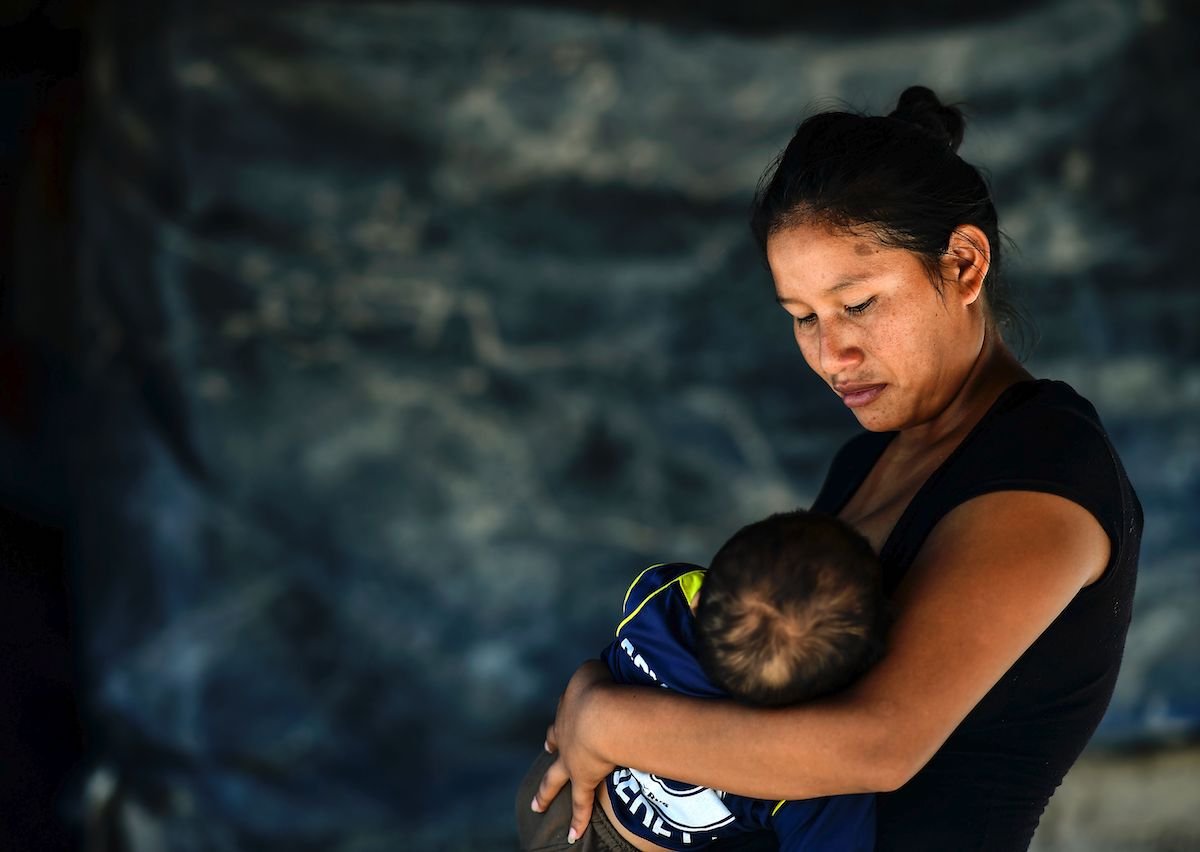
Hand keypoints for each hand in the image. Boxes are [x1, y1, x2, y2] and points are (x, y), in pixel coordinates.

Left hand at [531, 660, 614, 841]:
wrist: (600, 715)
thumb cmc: (600, 687)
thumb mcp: (595, 669)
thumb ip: (596, 672)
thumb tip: (603, 672)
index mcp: (569, 706)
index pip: (566, 709)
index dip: (568, 710)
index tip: (569, 711)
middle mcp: (564, 733)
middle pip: (554, 740)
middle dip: (550, 746)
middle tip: (546, 751)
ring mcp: (570, 758)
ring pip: (554, 778)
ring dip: (545, 793)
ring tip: (536, 806)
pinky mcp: (583, 778)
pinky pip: (581, 803)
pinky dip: (578, 819)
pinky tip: (573, 835)